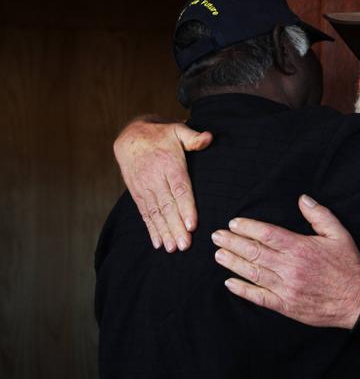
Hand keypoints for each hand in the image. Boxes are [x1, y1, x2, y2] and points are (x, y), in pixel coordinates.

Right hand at [113, 118, 211, 251]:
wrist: (130, 135)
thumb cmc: (161, 135)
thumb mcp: (178, 130)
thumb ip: (194, 137)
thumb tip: (209, 138)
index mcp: (169, 164)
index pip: (179, 188)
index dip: (186, 207)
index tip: (192, 224)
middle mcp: (155, 178)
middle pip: (168, 206)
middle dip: (176, 227)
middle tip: (185, 245)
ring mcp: (145, 188)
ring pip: (156, 213)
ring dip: (164, 232)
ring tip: (172, 249)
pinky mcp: (137, 194)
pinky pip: (145, 214)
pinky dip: (151, 229)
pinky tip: (158, 243)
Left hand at [212, 195, 359, 328]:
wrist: (357, 300)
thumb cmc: (348, 265)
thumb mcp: (339, 234)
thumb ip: (319, 215)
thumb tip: (303, 199)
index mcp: (300, 247)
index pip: (267, 234)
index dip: (247, 228)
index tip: (234, 223)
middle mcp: (290, 267)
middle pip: (254, 252)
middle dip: (232, 243)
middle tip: (217, 236)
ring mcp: (286, 288)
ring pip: (253, 273)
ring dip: (233, 263)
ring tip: (218, 254)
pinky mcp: (286, 305)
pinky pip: (260, 297)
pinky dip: (243, 290)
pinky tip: (230, 283)